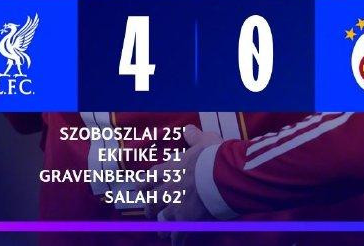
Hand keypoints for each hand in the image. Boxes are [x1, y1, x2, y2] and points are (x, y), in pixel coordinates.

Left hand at [147, 125, 223, 242]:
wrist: (222, 175)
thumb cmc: (214, 156)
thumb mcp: (204, 141)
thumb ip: (194, 137)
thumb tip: (188, 129)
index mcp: (171, 169)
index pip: (150, 177)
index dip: (145, 184)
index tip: (140, 188)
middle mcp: (170, 188)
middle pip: (152, 201)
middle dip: (150, 207)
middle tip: (149, 211)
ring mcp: (177, 207)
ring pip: (162, 221)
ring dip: (162, 227)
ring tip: (162, 231)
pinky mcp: (187, 222)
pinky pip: (178, 236)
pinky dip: (178, 242)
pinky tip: (178, 245)